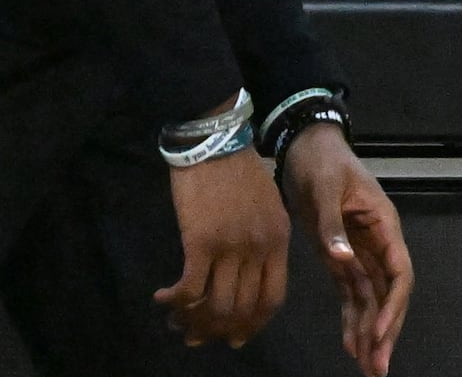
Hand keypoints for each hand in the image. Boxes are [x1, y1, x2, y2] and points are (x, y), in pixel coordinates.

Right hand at [156, 144, 287, 352]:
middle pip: (242, 308)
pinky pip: (190, 290)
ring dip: (192, 322)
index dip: (253, 323)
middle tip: (196, 337)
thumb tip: (245, 279)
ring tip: (176, 321)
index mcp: (280, 240)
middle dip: (217, 330)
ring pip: (215, 305)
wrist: (217, 144)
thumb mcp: (267, 208)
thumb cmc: (239, 175)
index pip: (273, 297)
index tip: (236, 337)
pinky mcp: (201, 243)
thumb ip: (262, 243)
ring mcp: (232, 247)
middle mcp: (260, 248)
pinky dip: (175, 303)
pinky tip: (162, 299)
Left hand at [282, 122, 412, 375]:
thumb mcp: (325, 189)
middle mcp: (377, 244)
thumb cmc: (322, 164)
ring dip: (371, 333)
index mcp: (383, 226)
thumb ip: (332, 225)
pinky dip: (352, 320)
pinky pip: (352, 294)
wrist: (307, 149)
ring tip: (368, 367)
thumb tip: (342, 259)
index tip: (377, 336)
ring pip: (373, 300)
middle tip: (378, 367)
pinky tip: (350, 345)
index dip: (392, 307)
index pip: (398, 273)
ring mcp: (360, 253)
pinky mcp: (340, 258)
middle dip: (386, 331)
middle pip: (390, 294)